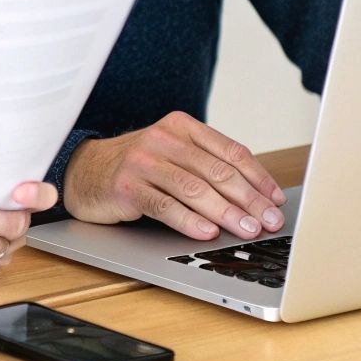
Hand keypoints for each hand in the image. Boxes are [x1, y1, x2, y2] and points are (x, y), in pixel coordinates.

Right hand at [62, 111, 285, 240]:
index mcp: (183, 127)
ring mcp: (144, 161)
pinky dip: (189, 221)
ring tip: (246, 229)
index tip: (276, 201)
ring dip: (226, 212)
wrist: (84, 171)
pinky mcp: (127, 185)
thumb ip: (206, 167)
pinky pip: (164, 206)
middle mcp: (165, 139)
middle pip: (217, 171)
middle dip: (249, 199)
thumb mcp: (173, 156)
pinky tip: (207, 232)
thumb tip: (255, 198)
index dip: (259, 178)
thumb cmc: (138, 168)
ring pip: (194, 188)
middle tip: (269, 221)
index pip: (231, 152)